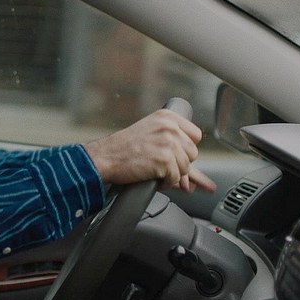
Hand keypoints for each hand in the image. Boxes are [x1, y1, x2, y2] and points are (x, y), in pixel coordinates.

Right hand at [84, 109, 216, 192]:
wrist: (104, 157)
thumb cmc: (122, 148)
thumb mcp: (150, 136)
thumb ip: (174, 149)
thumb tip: (194, 182)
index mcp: (167, 117)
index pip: (195, 135)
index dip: (185, 148)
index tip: (172, 153)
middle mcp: (170, 127)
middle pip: (192, 153)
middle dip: (179, 163)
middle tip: (160, 165)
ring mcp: (168, 143)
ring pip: (186, 167)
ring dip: (171, 174)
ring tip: (154, 171)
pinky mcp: (165, 160)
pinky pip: (176, 178)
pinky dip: (166, 183)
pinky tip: (154, 178)